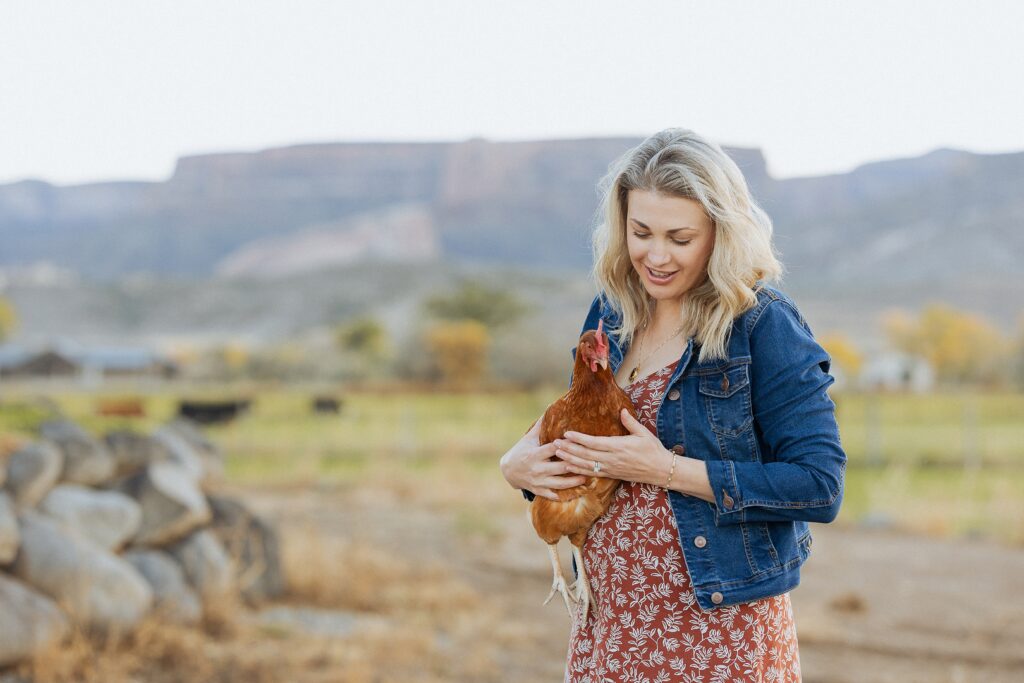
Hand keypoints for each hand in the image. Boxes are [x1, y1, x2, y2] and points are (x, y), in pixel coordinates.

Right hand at [500, 416, 588, 500]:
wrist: (508, 470)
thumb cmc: (521, 450)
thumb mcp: (528, 438)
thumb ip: (541, 426)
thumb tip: (550, 408)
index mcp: (535, 454)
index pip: (553, 449)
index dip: (566, 445)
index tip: (579, 442)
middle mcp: (537, 469)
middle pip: (560, 467)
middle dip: (574, 464)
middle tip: (589, 462)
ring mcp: (538, 481)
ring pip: (559, 483)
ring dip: (573, 481)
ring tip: (586, 477)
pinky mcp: (538, 490)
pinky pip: (552, 494)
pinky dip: (563, 494)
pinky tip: (576, 492)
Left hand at [555, 408, 672, 486]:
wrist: (661, 470)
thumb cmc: (653, 449)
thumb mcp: (644, 433)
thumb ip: (631, 423)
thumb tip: (621, 411)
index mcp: (619, 447)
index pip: (595, 443)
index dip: (579, 439)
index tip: (567, 433)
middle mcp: (612, 459)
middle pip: (586, 454)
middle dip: (569, 449)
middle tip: (554, 443)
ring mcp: (611, 468)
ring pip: (586, 465)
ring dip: (570, 459)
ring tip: (557, 453)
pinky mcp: (612, 475)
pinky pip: (592, 473)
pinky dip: (579, 470)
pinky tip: (568, 466)